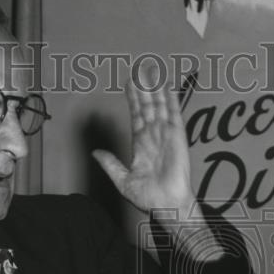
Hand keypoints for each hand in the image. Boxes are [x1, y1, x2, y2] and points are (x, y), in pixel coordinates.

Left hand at [92, 66, 195, 216]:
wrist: (167, 205)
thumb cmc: (149, 198)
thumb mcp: (123, 180)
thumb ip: (111, 163)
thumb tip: (96, 153)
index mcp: (141, 144)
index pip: (136, 115)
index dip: (133, 98)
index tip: (130, 83)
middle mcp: (154, 136)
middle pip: (147, 106)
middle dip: (143, 87)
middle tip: (139, 68)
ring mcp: (165, 134)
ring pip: (158, 105)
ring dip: (155, 88)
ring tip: (150, 70)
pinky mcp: (176, 136)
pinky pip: (173, 113)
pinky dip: (170, 99)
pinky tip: (166, 85)